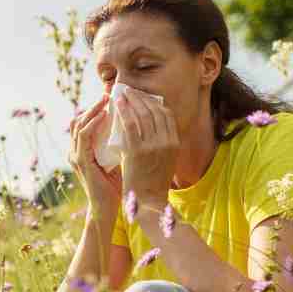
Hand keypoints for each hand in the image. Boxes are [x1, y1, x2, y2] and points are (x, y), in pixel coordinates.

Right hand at [67, 93, 122, 222]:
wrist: (109, 208)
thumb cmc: (117, 185)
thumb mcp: (119, 159)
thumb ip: (122, 144)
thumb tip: (138, 126)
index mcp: (84, 151)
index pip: (85, 123)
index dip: (96, 109)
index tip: (113, 98)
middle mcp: (76, 151)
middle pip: (79, 119)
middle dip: (93, 105)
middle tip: (109, 94)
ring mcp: (76, 156)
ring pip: (79, 124)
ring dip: (92, 110)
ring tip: (106, 100)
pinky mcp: (81, 162)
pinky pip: (84, 136)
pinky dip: (93, 123)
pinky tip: (104, 116)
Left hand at [116, 88, 178, 209]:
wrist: (147, 201)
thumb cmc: (153, 182)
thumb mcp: (166, 160)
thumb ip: (162, 143)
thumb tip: (150, 125)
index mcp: (175, 143)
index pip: (166, 115)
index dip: (154, 103)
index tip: (143, 97)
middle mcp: (166, 142)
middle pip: (154, 111)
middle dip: (141, 98)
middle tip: (130, 91)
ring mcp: (152, 146)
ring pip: (142, 115)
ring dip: (131, 100)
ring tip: (122, 94)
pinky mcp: (136, 151)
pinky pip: (130, 124)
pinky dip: (123, 111)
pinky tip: (117, 104)